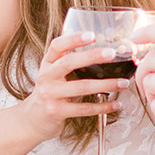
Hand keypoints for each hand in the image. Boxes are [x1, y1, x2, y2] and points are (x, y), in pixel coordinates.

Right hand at [19, 33, 131, 147]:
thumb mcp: (54, 74)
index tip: (92, 34)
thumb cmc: (50, 93)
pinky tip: (116, 104)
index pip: (57, 46)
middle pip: (69, 63)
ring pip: (81, 87)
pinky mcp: (56, 112)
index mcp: (48, 64)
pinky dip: (103, 106)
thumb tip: (103, 53)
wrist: (32, 120)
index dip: (73, 39)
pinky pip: (84, 108)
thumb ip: (70, 64)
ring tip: (123, 83)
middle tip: (112, 54)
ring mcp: (50, 95)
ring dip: (106, 85)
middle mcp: (47, 77)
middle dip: (92, 56)